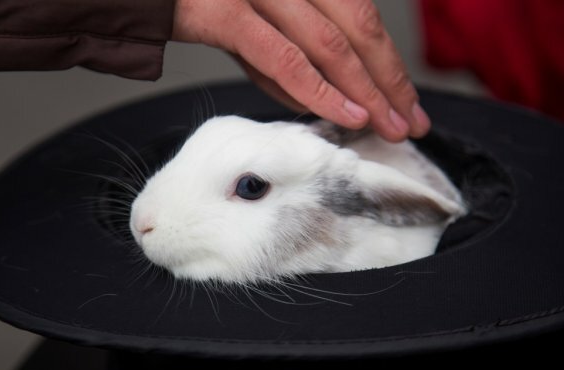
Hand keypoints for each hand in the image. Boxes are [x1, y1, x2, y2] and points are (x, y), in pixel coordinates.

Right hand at [172, 0, 430, 141]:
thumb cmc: (190, 1)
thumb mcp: (247, 23)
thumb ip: (281, 56)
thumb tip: (322, 100)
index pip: (358, 18)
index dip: (386, 63)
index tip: (406, 102)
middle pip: (356, 28)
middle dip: (388, 81)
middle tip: (410, 123)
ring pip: (329, 43)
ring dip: (364, 90)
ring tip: (389, 127)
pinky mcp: (223, 10)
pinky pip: (281, 55)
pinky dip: (318, 89)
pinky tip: (347, 114)